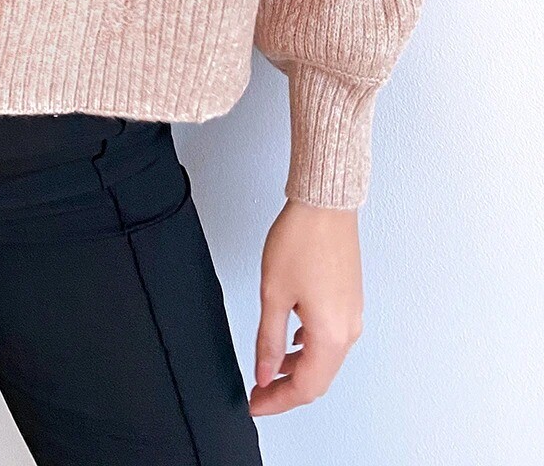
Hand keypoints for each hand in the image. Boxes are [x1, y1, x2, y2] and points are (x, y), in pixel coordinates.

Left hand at [249, 199, 363, 413]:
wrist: (325, 204)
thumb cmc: (302, 239)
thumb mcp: (273, 294)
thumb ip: (269, 340)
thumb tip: (265, 373)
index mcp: (331, 335)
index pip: (305, 388)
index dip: (277, 401)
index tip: (256, 404)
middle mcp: (348, 330)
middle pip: (319, 379)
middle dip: (287, 390)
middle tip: (260, 392)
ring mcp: (352, 315)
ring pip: (326, 359)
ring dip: (298, 369)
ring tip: (270, 367)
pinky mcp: (349, 300)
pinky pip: (331, 339)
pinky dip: (309, 349)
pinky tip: (291, 340)